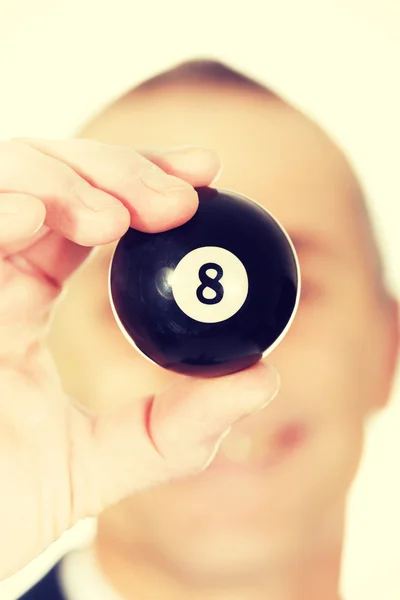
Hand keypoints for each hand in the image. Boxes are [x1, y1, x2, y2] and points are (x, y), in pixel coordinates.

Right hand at [0, 138, 278, 579]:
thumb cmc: (3, 504)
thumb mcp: (105, 462)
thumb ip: (182, 426)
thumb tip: (263, 378)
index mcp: (28, 301)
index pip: (88, 214)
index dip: (144, 179)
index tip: (206, 174)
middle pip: (52, 178)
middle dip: (118, 170)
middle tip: (177, 200)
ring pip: (5, 180)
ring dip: (63, 182)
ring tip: (111, 222)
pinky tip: (28, 219)